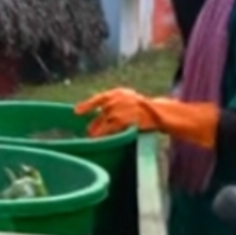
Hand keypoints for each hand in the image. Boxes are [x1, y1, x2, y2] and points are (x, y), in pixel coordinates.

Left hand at [75, 87, 220, 148]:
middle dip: (93, 124)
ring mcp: (116, 111)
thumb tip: (102, 112)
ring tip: (93, 138)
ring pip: (101, 124)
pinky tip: (100, 141)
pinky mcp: (119, 122)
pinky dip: (103, 136)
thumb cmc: (146, 108)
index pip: (97, 99)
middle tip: (88, 131)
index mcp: (117, 93)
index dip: (86, 105)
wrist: (159, 112)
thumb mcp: (130, 99)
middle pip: (98, 114)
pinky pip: (107, 131)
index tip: (76, 111)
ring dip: (96, 132)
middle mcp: (114, 100)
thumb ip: (116, 104)